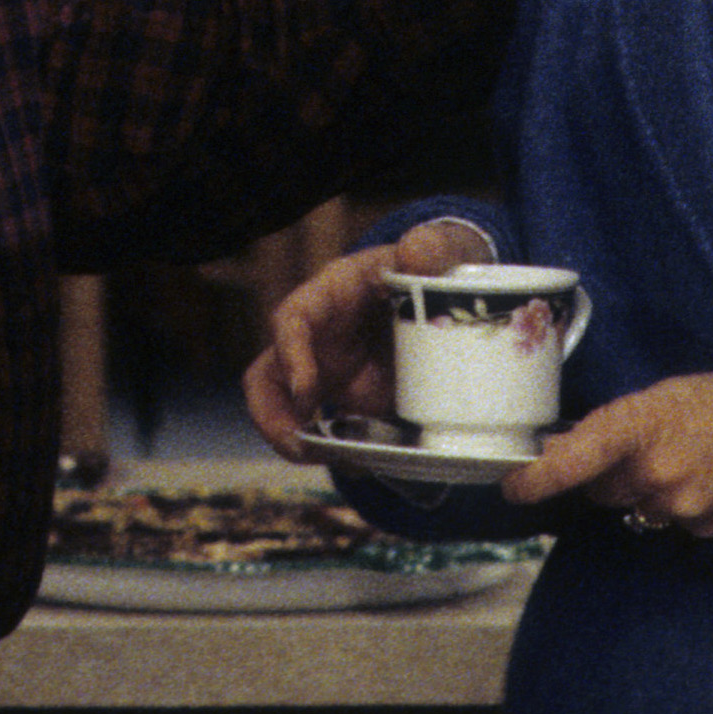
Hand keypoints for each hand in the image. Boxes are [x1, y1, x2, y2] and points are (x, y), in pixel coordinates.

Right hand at [239, 216, 498, 458]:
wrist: (445, 290)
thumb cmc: (431, 263)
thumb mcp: (438, 251)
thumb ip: (433, 248)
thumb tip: (416, 251)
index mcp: (331, 294)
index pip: (291, 321)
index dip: (292, 357)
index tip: (309, 395)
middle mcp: (316, 337)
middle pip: (267, 377)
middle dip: (273, 418)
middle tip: (304, 448)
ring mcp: (327, 371)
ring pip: (283, 411)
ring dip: (297, 443)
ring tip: (341, 463)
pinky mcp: (346, 398)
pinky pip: (326, 430)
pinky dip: (340, 452)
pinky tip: (367, 465)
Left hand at [502, 369, 712, 543]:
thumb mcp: (686, 390)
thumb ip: (634, 421)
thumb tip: (589, 449)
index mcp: (647, 426)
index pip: (576, 458)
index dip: (538, 477)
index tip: (513, 486)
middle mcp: (659, 477)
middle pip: (605, 489)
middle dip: (616, 471)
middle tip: (656, 444)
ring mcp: (686, 515)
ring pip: (644, 510)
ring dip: (657, 490)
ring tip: (706, 458)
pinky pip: (681, 527)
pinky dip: (692, 507)